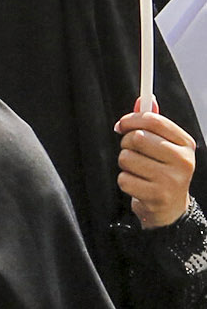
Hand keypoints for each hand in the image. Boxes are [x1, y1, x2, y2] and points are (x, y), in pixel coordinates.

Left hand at [120, 107, 197, 228]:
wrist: (170, 209)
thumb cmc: (163, 171)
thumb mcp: (163, 146)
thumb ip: (153, 123)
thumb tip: (145, 99)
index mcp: (186, 144)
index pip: (154, 120)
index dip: (131, 119)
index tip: (122, 125)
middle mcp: (183, 161)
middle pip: (137, 138)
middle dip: (127, 144)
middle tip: (133, 152)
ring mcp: (172, 180)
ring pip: (127, 158)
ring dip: (125, 165)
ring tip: (138, 172)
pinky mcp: (157, 196)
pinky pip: (124, 179)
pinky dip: (125, 181)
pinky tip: (138, 186)